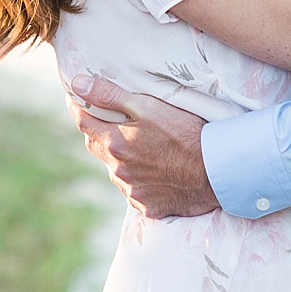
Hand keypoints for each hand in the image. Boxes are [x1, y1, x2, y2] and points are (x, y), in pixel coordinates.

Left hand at [66, 75, 218, 218]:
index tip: (74, 98)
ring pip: (115, 171)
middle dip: (98, 133)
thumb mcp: (148, 106)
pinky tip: (154, 171)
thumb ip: (110, 95)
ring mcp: (132, 192)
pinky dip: (137, 179)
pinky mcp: (147, 206)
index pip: (84, 122)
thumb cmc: (185, 133)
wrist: (216, 172)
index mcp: (115, 144)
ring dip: (119, 158)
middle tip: (107, 121)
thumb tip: (78, 84)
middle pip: (97, 147)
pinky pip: (134, 191)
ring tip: (140, 147)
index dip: (77, 108)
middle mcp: (118, 171)